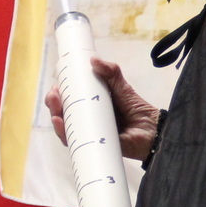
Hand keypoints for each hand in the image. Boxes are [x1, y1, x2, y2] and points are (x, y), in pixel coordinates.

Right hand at [45, 57, 161, 160]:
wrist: (152, 129)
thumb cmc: (135, 108)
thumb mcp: (121, 85)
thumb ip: (110, 71)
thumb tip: (93, 59)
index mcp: (88, 105)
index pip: (67, 100)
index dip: (58, 95)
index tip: (56, 87)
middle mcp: (85, 120)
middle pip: (63, 114)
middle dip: (53, 106)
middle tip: (53, 98)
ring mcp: (88, 134)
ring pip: (66, 130)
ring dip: (56, 120)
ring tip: (56, 113)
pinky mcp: (93, 146)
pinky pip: (76, 144)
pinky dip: (66, 137)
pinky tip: (62, 127)